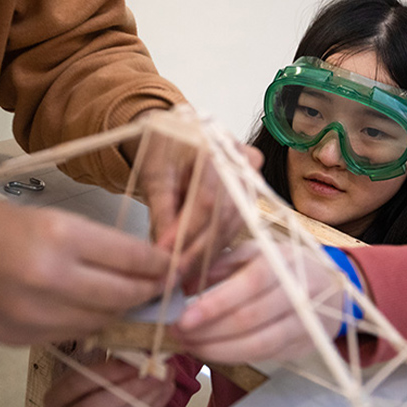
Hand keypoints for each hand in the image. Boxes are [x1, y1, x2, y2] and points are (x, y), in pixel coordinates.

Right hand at [0, 193, 170, 344]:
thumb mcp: (42, 214)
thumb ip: (89, 243)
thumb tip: (133, 263)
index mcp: (58, 235)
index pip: (132, 258)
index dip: (159, 264)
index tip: (172, 264)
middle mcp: (51, 279)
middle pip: (124, 296)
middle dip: (149, 292)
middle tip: (163, 286)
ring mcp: (33, 316)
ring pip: (102, 322)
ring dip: (121, 311)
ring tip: (133, 300)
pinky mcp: (19, 340)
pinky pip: (70, 335)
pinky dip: (88, 324)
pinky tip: (93, 311)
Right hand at [45, 359, 174, 406]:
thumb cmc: (96, 399)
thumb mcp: (94, 382)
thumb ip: (112, 366)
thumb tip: (142, 349)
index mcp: (54, 400)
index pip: (76, 383)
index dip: (108, 371)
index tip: (136, 360)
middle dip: (129, 388)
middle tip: (156, 372)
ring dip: (145, 400)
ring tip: (165, 381)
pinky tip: (163, 395)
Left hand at [123, 110, 263, 291]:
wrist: (179, 131)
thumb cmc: (165, 145)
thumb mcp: (155, 174)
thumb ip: (161, 211)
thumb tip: (162, 251)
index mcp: (217, 146)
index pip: (206, 200)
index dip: (185, 232)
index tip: (165, 256)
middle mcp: (242, 162)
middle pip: (222, 216)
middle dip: (196, 251)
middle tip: (173, 275)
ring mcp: (251, 179)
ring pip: (231, 226)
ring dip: (206, 254)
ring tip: (182, 275)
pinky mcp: (251, 195)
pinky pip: (235, 226)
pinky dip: (214, 247)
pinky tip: (197, 265)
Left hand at [171, 241, 343, 362]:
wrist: (334, 287)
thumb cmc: (285, 265)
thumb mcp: (257, 251)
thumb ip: (222, 263)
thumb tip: (186, 284)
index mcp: (283, 262)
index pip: (249, 285)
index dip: (215, 304)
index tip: (183, 318)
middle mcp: (298, 293)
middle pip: (250, 319)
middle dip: (208, 331)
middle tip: (178, 334)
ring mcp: (304, 323)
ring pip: (258, 344)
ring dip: (218, 350)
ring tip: (190, 346)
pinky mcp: (304, 345)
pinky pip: (265, 355)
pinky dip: (234, 356)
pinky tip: (212, 351)